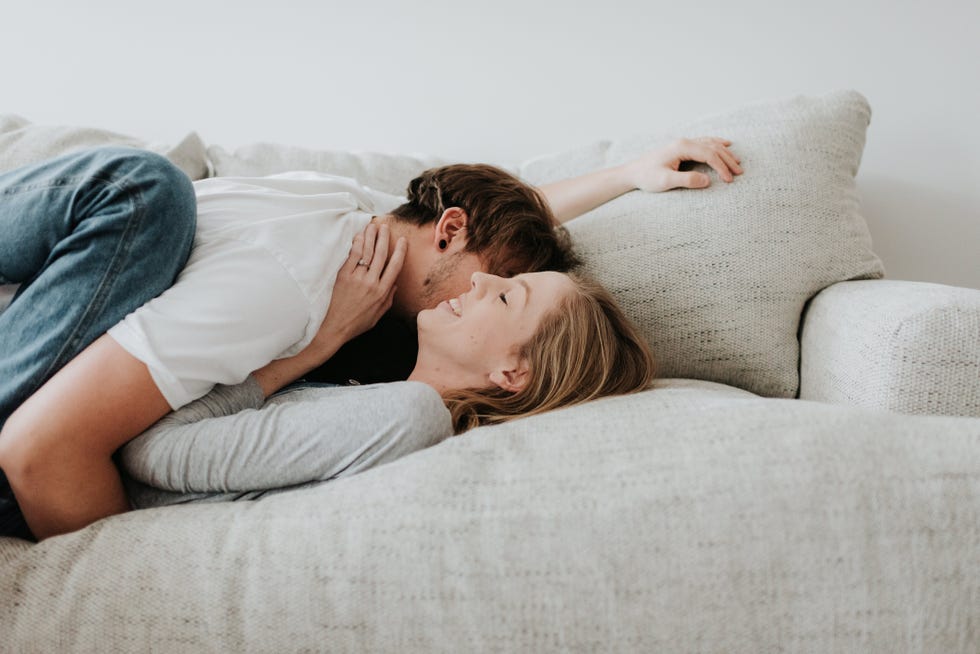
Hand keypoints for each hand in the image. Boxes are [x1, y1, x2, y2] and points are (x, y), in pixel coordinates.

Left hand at [319, 221, 406, 345]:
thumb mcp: (378, 314)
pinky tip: (359, 236)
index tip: (402, 240)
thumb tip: (395, 284)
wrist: (336, 327)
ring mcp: (357, 278)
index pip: (394, 266)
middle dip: (384, 238)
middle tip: (385, 226)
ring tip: (373, 226)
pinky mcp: (344, 276)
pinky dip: (357, 244)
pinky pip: (352, 256)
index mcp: (382, 292)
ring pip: (367, 252)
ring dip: (371, 237)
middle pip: (381, 255)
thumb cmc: (357, 323)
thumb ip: (389, 299)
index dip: (400, 251)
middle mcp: (371, 282)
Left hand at [621, 137, 742, 191]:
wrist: (632, 173)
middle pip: (712, 147)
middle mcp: (684, 142)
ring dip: (725, 153)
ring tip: (737, 162)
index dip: (721, 167)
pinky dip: (717, 144)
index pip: (709, 154)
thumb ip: (686, 180)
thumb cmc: (647, 178)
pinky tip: (725, 145)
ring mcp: (683, 143)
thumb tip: (707, 180)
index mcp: (681, 147)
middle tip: (740, 172)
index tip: (730, 180)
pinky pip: (704, 142)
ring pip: (710, 144)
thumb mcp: (665, 182)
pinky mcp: (681, 148)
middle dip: (727, 160)